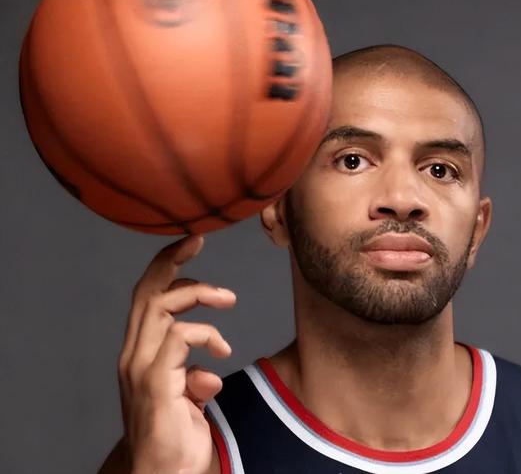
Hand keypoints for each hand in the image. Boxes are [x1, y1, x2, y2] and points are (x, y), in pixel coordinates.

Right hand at [117, 235, 234, 473]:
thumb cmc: (178, 437)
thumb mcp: (188, 400)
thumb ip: (192, 378)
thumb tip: (209, 375)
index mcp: (140, 354)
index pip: (146, 299)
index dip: (165, 267)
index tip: (191, 242)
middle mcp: (134, 355)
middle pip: (148, 294)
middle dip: (173, 262)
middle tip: (201, 243)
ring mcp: (141, 368)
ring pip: (161, 307)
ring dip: (198, 294)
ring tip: (228, 300)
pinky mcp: (154, 382)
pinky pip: (179, 337)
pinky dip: (204, 334)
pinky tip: (222, 349)